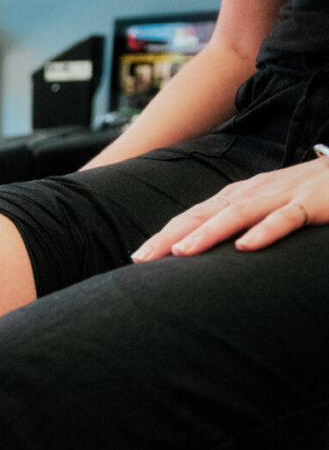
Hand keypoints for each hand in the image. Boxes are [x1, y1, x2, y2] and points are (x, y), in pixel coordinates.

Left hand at [131, 156, 328, 261]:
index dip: (164, 234)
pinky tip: (246, 246)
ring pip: (237, 213)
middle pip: (204, 212)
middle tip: (143, 258)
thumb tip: (199, 252)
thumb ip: (236, 225)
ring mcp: (282, 195)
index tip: (138, 256)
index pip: (193, 214)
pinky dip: (265, 230)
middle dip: (171, 235)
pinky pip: (286, 217)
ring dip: (207, 232)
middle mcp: (254, 191)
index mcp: (239, 195)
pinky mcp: (312, 202)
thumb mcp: (265, 209)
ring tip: (181, 252)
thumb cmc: (306, 196)